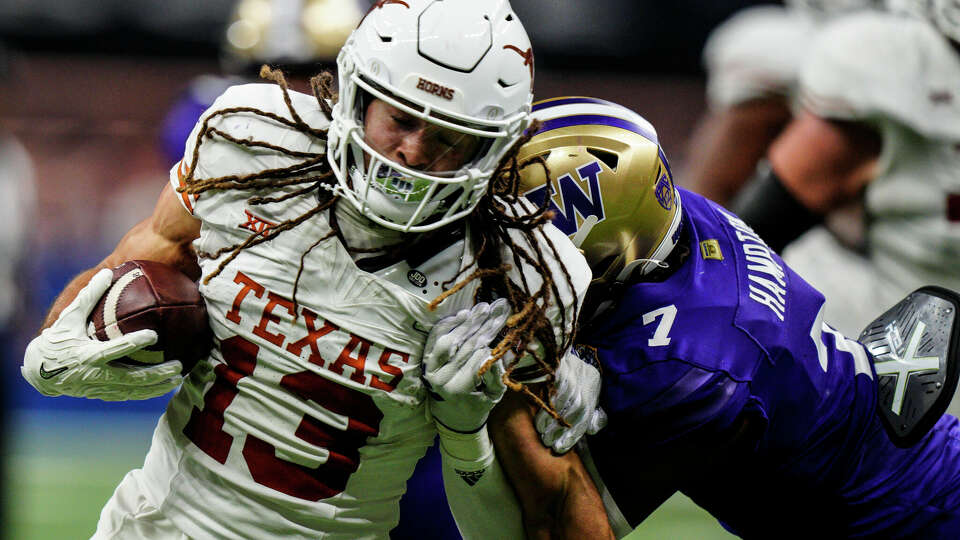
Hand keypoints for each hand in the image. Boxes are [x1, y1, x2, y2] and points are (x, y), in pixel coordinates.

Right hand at [22, 268, 182, 400]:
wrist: (39, 372)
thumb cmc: (57, 340)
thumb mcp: (69, 317)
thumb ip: (89, 296)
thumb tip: (108, 272)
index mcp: (87, 355)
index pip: (115, 349)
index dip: (134, 343)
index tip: (154, 334)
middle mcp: (95, 375)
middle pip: (132, 377)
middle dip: (157, 373)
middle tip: (179, 365)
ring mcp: (99, 388)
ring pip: (134, 391)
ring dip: (157, 387)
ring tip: (178, 378)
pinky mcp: (102, 395)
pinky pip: (129, 396)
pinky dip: (148, 393)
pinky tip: (165, 387)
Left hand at [423, 298, 511, 432]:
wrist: (453, 417)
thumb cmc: (477, 406)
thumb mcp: (492, 397)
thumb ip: (495, 378)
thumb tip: (493, 356)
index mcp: (458, 389)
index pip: (477, 359)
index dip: (490, 346)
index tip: (501, 328)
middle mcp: (441, 379)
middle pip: (465, 346)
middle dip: (483, 326)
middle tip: (497, 309)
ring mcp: (430, 369)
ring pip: (450, 340)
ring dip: (467, 323)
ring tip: (482, 308)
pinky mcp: (426, 363)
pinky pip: (435, 340)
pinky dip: (447, 325)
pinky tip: (461, 314)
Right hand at [536, 347, 606, 452]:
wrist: (581, 351)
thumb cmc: (584, 379)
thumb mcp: (593, 396)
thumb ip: (593, 414)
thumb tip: (592, 430)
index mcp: (592, 396)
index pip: (583, 420)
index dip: (571, 436)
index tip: (559, 448)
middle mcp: (584, 387)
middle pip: (573, 412)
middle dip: (559, 430)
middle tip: (547, 442)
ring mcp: (573, 377)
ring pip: (562, 401)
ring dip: (550, 417)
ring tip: (540, 429)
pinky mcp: (561, 368)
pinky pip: (554, 386)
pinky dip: (547, 398)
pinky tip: (539, 408)